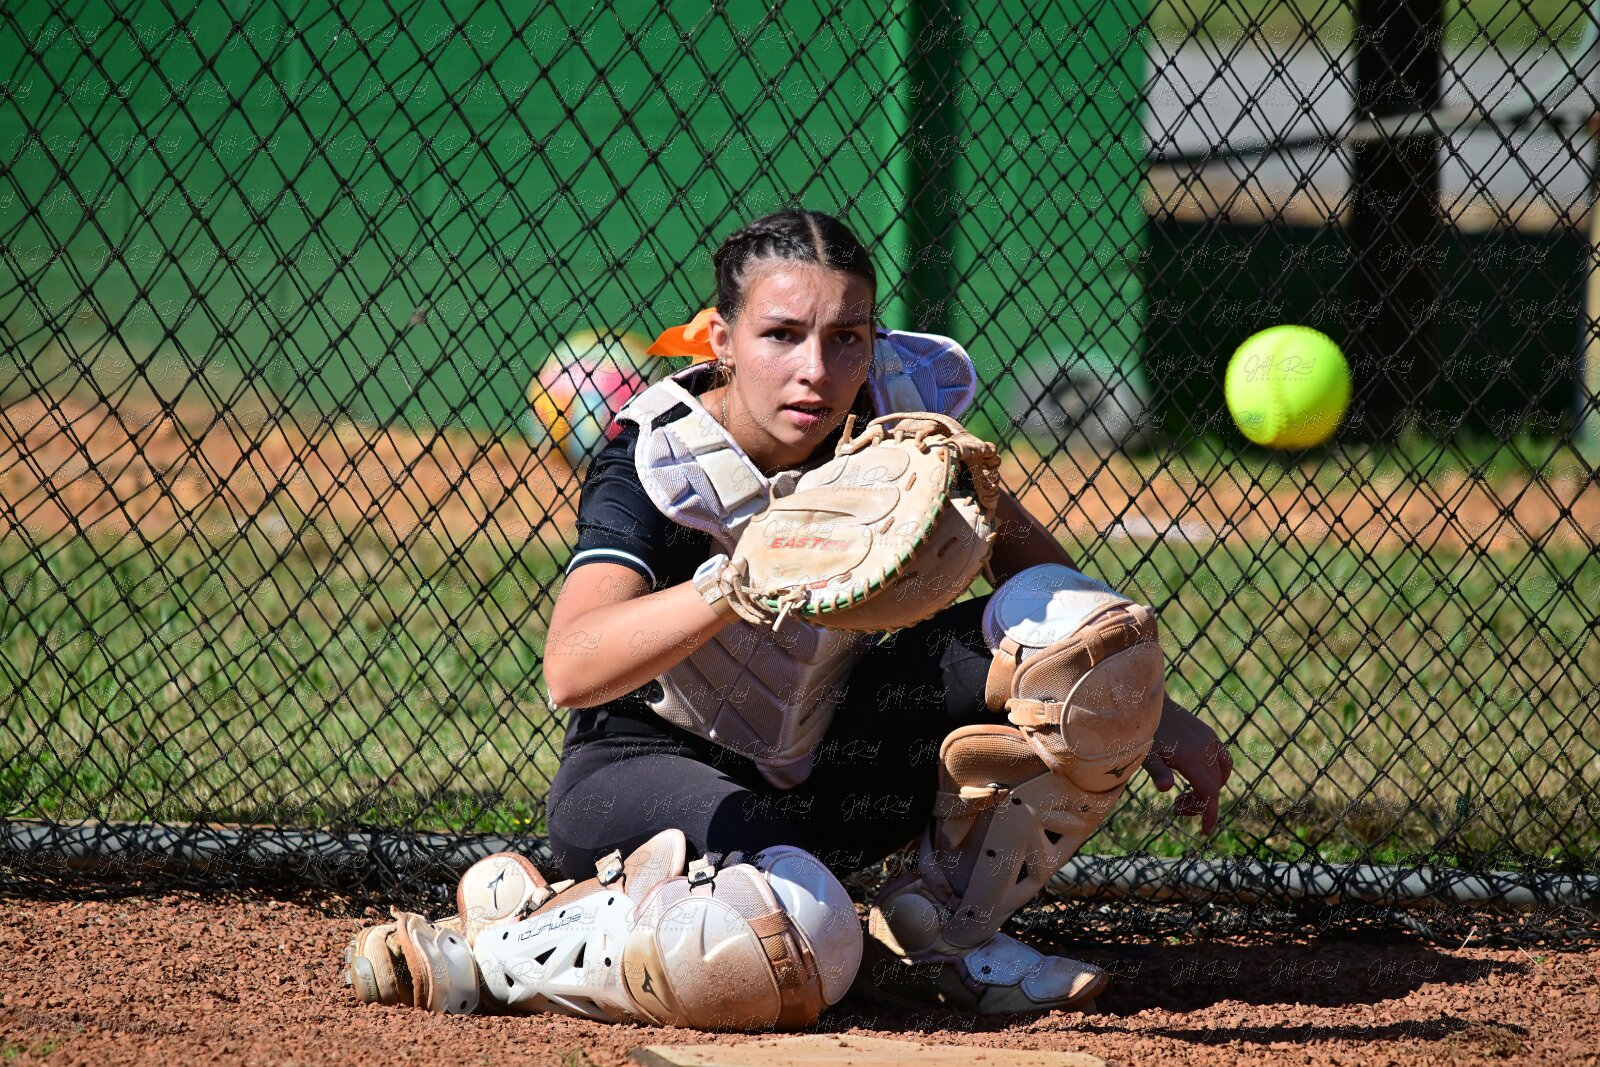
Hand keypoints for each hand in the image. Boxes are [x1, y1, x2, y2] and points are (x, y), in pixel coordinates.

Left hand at [1142, 696, 1232, 834]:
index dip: (1210, 814)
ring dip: (1208, 791)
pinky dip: (1218, 775)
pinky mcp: (1209, 735)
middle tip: (1176, 807)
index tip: (1206, 831)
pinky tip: (1199, 779)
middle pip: (1213, 787)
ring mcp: (1210, 741)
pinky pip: (1224, 761)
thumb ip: (1157, 771)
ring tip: (1184, 794)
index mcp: (1190, 757)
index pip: (1209, 793)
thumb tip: (1166, 789)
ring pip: (1221, 776)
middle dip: (1200, 804)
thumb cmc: (1142, 732)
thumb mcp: (1144, 753)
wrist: (1148, 703)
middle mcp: (1205, 749)